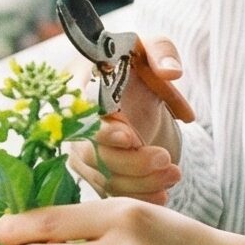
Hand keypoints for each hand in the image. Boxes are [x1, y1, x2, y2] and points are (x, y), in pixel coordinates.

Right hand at [69, 34, 193, 203]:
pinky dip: (135, 196)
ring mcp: (79, 148)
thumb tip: (171, 72)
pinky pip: (109, 190)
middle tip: (166, 159)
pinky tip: (161, 196)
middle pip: (92, 152)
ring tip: (173, 175)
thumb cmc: (136, 63)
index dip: (102, 129)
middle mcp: (71, 121)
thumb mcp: (150, 48)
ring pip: (102, 176)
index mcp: (79, 84)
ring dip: (139, 182)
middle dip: (130, 161)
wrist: (129, 88)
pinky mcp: (92, 169)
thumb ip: (162, 52)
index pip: (79, 113)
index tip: (130, 137)